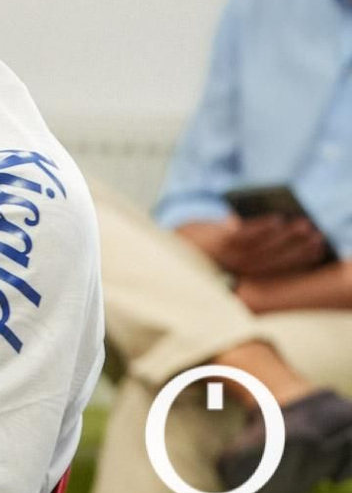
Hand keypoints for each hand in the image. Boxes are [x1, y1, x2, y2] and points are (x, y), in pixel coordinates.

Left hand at [194, 216, 328, 277]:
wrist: (172, 245)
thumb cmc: (208, 243)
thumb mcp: (233, 245)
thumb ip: (254, 240)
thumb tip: (281, 225)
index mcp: (245, 275)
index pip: (279, 268)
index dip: (301, 259)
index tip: (319, 248)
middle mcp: (239, 271)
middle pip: (274, 259)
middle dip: (298, 247)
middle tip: (317, 235)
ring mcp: (228, 258)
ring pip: (263, 248)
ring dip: (285, 236)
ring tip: (302, 224)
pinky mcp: (218, 244)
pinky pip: (245, 236)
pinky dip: (262, 227)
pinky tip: (277, 217)